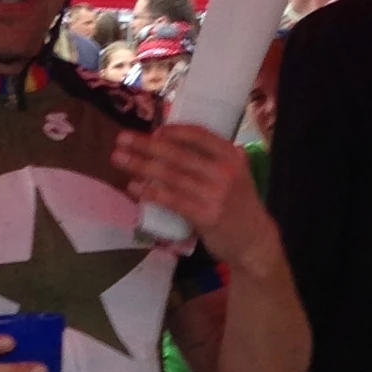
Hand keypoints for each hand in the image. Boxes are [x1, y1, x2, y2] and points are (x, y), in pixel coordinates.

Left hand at [111, 123, 271, 261]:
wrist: (253, 240)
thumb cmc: (237, 204)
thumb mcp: (234, 173)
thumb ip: (210, 159)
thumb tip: (168, 143)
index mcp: (232, 155)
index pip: (198, 134)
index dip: (172, 131)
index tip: (153, 131)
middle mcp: (225, 171)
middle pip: (177, 153)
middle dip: (145, 145)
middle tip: (122, 139)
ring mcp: (215, 194)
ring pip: (170, 175)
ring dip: (140, 165)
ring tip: (118, 159)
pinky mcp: (205, 216)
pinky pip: (171, 200)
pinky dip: (149, 192)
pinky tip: (133, 187)